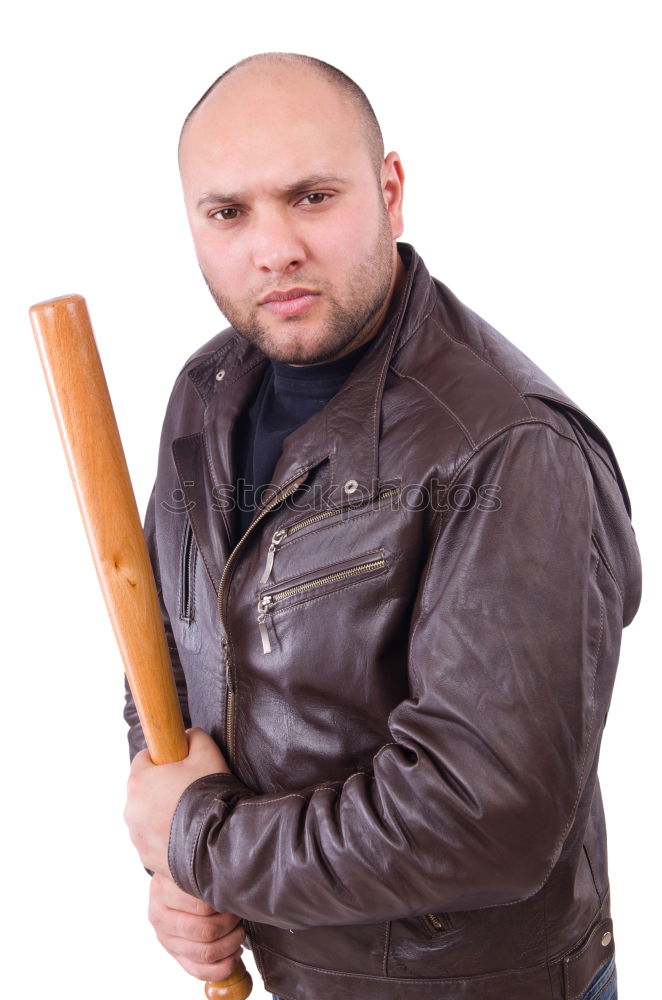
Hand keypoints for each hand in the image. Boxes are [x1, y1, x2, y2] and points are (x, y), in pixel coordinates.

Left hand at [125, 727, 228, 875]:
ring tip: (189, 816)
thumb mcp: (208, 753)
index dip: (164, 759)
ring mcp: (137, 836)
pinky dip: (165, 838)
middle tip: (188, 791)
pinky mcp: (146, 857)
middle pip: (144, 790)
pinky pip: (153, 841)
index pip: (144, 759)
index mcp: (139, 780)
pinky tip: (186, 837)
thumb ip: (194, 737)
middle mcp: (131, 809)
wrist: (218, 842)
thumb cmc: (208, 794)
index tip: (180, 765)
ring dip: (162, 814)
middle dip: (162, 788)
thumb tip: (188, 736)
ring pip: (147, 817)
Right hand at [149, 873, 244, 980]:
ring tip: (239, 931)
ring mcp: (166, 939)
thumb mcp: (192, 863)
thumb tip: (232, 874)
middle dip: (231, 924)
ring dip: (231, 944)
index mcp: (162, 890)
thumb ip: (206, 867)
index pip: (201, 905)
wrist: (172, 884)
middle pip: (206, 930)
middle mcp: (160, 916)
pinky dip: (223, 966)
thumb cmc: (190, 872)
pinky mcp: (175, 955)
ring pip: (206, 952)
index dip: (223, 903)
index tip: (234, 895)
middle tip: (240, 914)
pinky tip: (234, 953)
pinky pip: (199, 971)